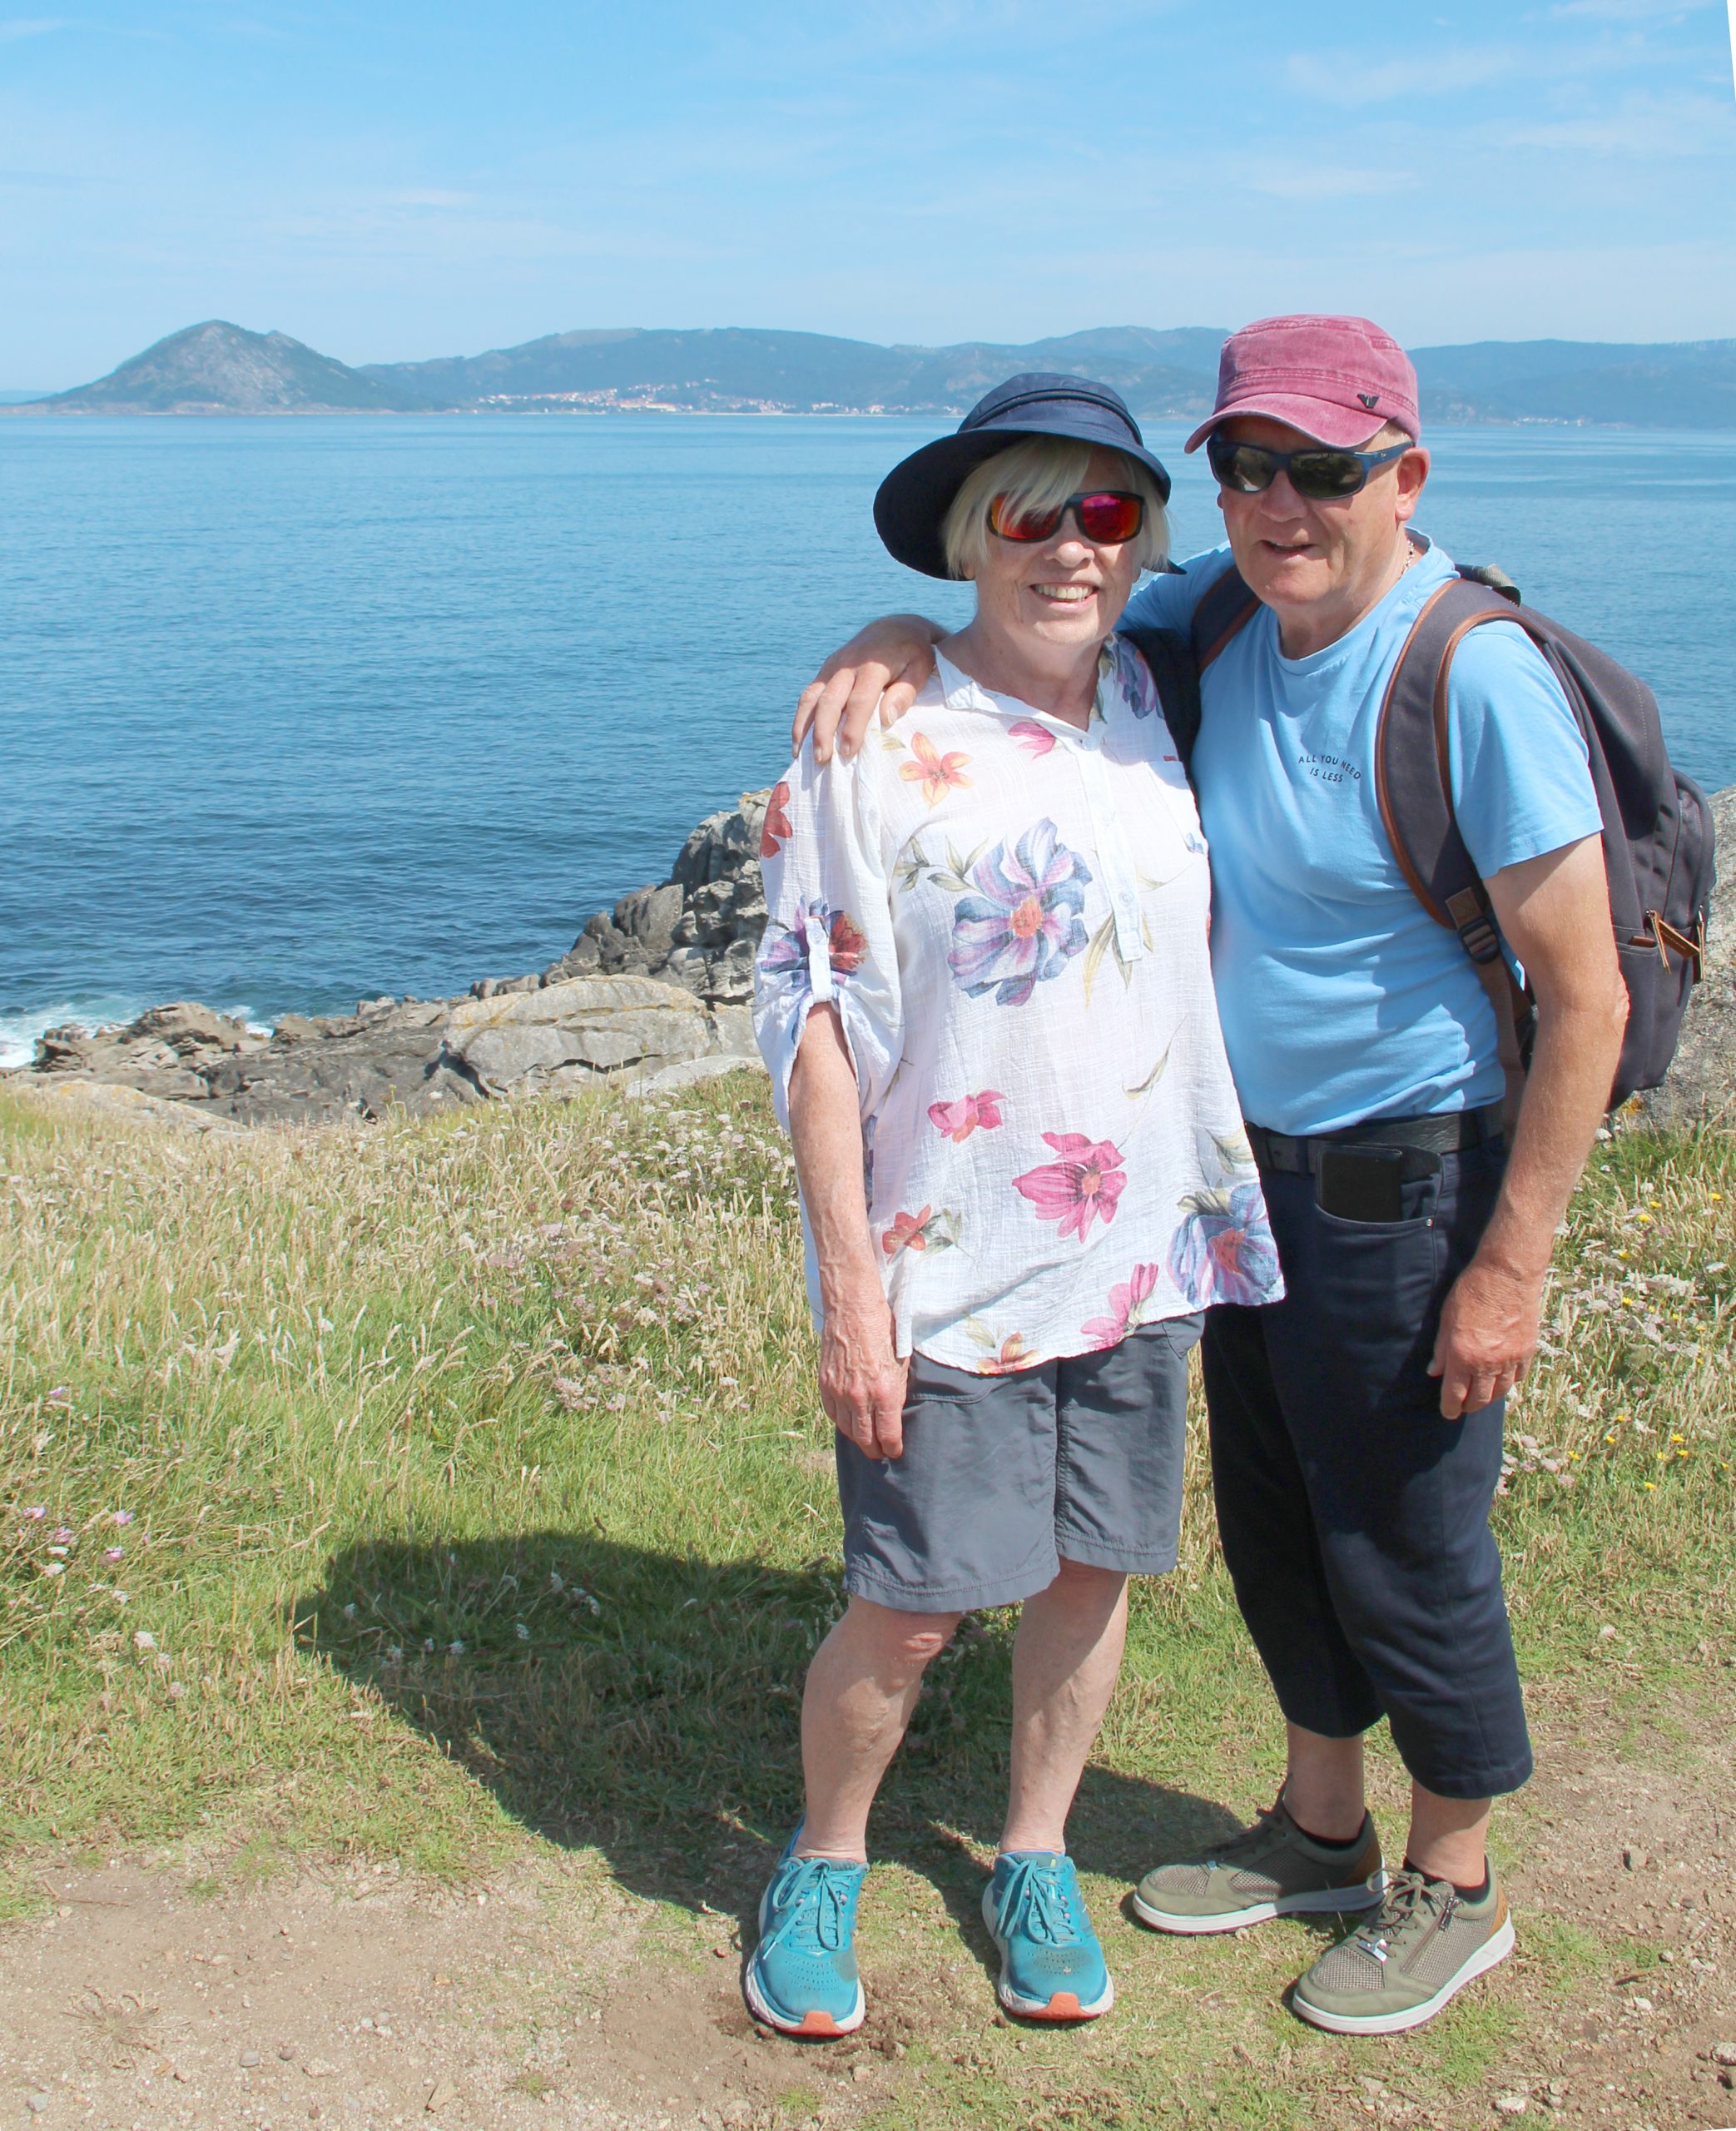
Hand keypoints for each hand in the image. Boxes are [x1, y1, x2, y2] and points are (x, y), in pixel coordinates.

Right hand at [793, 616, 939, 763]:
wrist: (895, 628)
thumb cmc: (913, 654)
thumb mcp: (920, 668)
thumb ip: (906, 692)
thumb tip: (887, 718)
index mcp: (873, 665)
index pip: (860, 700)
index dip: (852, 727)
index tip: (849, 751)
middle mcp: (847, 665)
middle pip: (830, 700)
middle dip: (823, 731)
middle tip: (822, 759)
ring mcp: (832, 667)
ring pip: (811, 697)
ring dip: (804, 727)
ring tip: (800, 756)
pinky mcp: (825, 672)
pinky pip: (808, 696)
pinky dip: (801, 719)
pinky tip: (799, 742)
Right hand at [817, 1295, 908, 1458]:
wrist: (853, 1308)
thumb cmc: (883, 1331)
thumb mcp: (901, 1362)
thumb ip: (897, 1392)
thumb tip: (895, 1414)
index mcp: (884, 1392)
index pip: (888, 1436)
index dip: (893, 1448)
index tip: (895, 1451)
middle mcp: (860, 1397)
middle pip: (865, 1440)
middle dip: (875, 1450)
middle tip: (880, 1453)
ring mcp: (839, 1391)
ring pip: (847, 1430)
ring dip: (858, 1438)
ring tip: (865, 1439)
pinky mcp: (825, 1384)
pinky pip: (832, 1413)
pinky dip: (841, 1421)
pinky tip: (849, 1420)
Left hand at [1428, 1252, 1541, 1418]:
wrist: (1507, 1275)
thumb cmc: (1471, 1292)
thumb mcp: (1446, 1319)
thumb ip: (1441, 1350)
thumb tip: (1435, 1372)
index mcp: (1464, 1355)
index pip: (1455, 1394)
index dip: (1450, 1407)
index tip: (1448, 1413)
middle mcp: (1488, 1362)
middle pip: (1480, 1399)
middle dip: (1469, 1406)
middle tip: (1463, 1407)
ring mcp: (1511, 1358)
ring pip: (1501, 1391)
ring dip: (1489, 1398)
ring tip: (1481, 1397)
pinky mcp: (1527, 1350)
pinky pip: (1518, 1377)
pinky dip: (1509, 1382)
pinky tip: (1502, 1381)